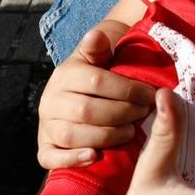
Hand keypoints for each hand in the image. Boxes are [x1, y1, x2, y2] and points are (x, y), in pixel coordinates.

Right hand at [36, 22, 154, 169]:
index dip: (127, 90)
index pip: (97, 82)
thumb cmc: (97, 72)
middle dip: (121, 113)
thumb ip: (99, 46)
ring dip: (105, 136)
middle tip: (143, 114)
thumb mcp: (99, 55)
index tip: (150, 95)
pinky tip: (94, 156)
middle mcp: (50, 100)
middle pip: (87, 111)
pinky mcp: (44, 146)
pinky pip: (50, 157)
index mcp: (65, 74)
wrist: (76, 90)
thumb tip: (95, 35)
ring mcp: (46, 125)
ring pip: (72, 135)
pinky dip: (71, 159)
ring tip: (130, 132)